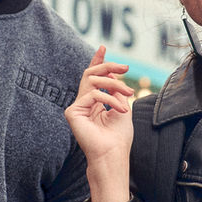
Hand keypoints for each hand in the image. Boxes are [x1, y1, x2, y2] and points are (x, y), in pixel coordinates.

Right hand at [65, 46, 133, 163]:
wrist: (112, 154)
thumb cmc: (119, 136)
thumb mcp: (122, 106)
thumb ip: (116, 90)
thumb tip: (113, 74)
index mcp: (94, 102)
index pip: (93, 78)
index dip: (97, 61)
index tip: (103, 47)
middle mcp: (83, 103)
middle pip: (90, 74)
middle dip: (108, 66)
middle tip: (125, 67)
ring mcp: (76, 107)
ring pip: (93, 80)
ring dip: (115, 84)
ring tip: (129, 93)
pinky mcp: (72, 112)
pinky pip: (94, 95)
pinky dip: (110, 100)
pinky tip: (121, 110)